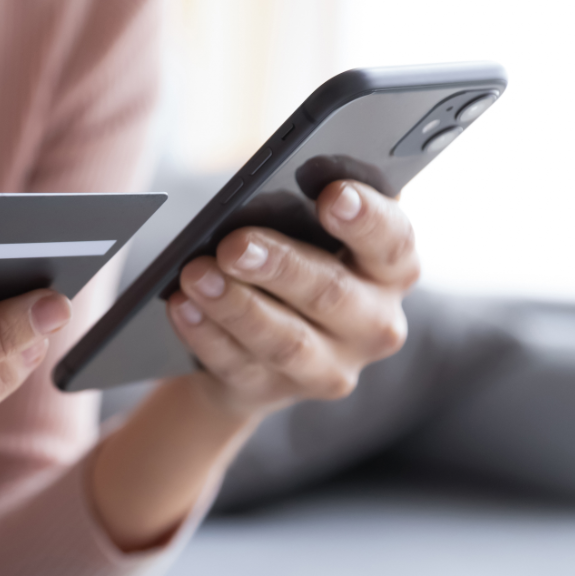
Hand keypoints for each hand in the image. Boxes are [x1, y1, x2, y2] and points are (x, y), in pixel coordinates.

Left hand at [167, 180, 417, 417]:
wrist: (262, 339)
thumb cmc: (294, 257)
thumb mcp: (312, 229)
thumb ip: (307, 205)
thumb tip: (269, 184)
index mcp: (391, 269)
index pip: (393, 241)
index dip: (366, 218)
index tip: (333, 195)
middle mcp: (374, 324)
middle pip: (332, 293)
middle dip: (280, 266)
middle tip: (234, 244)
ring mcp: (328, 367)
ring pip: (284, 340)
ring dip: (236, 306)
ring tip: (196, 274)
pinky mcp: (276, 391)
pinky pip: (237, 364)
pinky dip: (206, 334)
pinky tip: (181, 306)